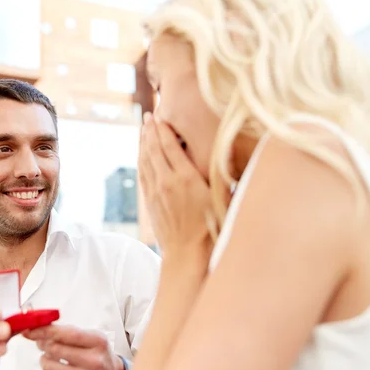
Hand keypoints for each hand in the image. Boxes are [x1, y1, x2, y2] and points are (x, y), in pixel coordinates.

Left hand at [23, 325, 124, 369]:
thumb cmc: (97, 354)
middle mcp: (95, 362)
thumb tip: (38, 328)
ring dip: (45, 361)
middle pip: (55, 349)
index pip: (68, 334)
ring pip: (49, 367)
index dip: (45, 330)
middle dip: (44, 344)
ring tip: (52, 359)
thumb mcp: (90, 337)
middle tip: (43, 343)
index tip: (30, 329)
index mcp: (98, 342)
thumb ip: (67, 331)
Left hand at [139, 112, 212, 258]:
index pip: (170, 145)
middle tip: (148, 115)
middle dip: (150, 130)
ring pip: (145, 161)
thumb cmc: (213, 227)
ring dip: (143, 143)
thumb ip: (222, 175)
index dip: (163, 128)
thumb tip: (227, 154)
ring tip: (143, 129)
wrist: (189, 254)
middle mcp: (167, 182)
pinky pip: (143, 175)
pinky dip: (141, 160)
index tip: (161, 115)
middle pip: (154, 149)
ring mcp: (156, 193)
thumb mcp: (222, 198)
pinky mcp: (151, 202)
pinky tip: (142, 154)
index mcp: (187, 178)